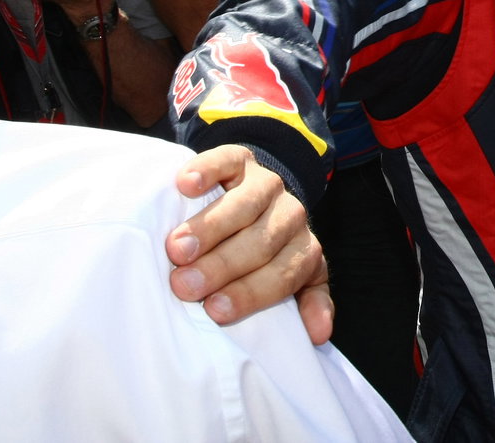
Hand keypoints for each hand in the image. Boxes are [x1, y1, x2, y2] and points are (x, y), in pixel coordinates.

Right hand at [166, 144, 331, 342]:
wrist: (257, 201)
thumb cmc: (264, 258)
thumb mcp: (288, 283)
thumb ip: (305, 305)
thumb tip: (318, 335)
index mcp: (304, 252)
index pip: (284, 276)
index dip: (250, 293)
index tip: (214, 311)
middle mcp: (290, 216)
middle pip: (261, 242)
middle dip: (222, 265)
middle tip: (184, 285)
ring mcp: (266, 185)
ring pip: (245, 204)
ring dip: (210, 227)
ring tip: (177, 249)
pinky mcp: (241, 160)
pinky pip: (227, 159)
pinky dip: (206, 170)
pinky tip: (185, 185)